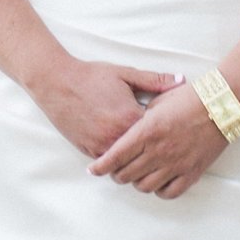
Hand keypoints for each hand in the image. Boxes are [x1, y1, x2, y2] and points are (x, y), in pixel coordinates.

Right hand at [35, 56, 181, 163]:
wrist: (56, 82)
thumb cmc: (91, 76)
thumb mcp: (125, 74)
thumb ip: (155, 80)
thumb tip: (182, 81)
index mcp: (130, 117)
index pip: (158, 134)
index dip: (167, 132)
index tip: (175, 130)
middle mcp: (117, 136)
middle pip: (144, 154)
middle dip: (154, 151)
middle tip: (164, 147)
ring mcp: (101, 146)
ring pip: (127, 164)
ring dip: (135, 159)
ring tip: (145, 154)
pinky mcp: (88, 150)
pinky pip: (109, 164)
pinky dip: (118, 161)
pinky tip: (125, 154)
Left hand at [91, 77, 227, 201]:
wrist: (223, 103)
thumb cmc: (191, 97)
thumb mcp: (158, 100)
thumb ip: (140, 119)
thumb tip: (127, 130)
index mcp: (148, 130)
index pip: (115, 156)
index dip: (100, 166)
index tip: (93, 170)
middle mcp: (159, 150)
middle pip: (126, 174)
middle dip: (116, 173)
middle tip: (115, 169)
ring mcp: (176, 164)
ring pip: (145, 186)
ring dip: (136, 182)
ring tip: (136, 174)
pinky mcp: (192, 172)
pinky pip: (169, 192)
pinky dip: (159, 190)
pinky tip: (158, 182)